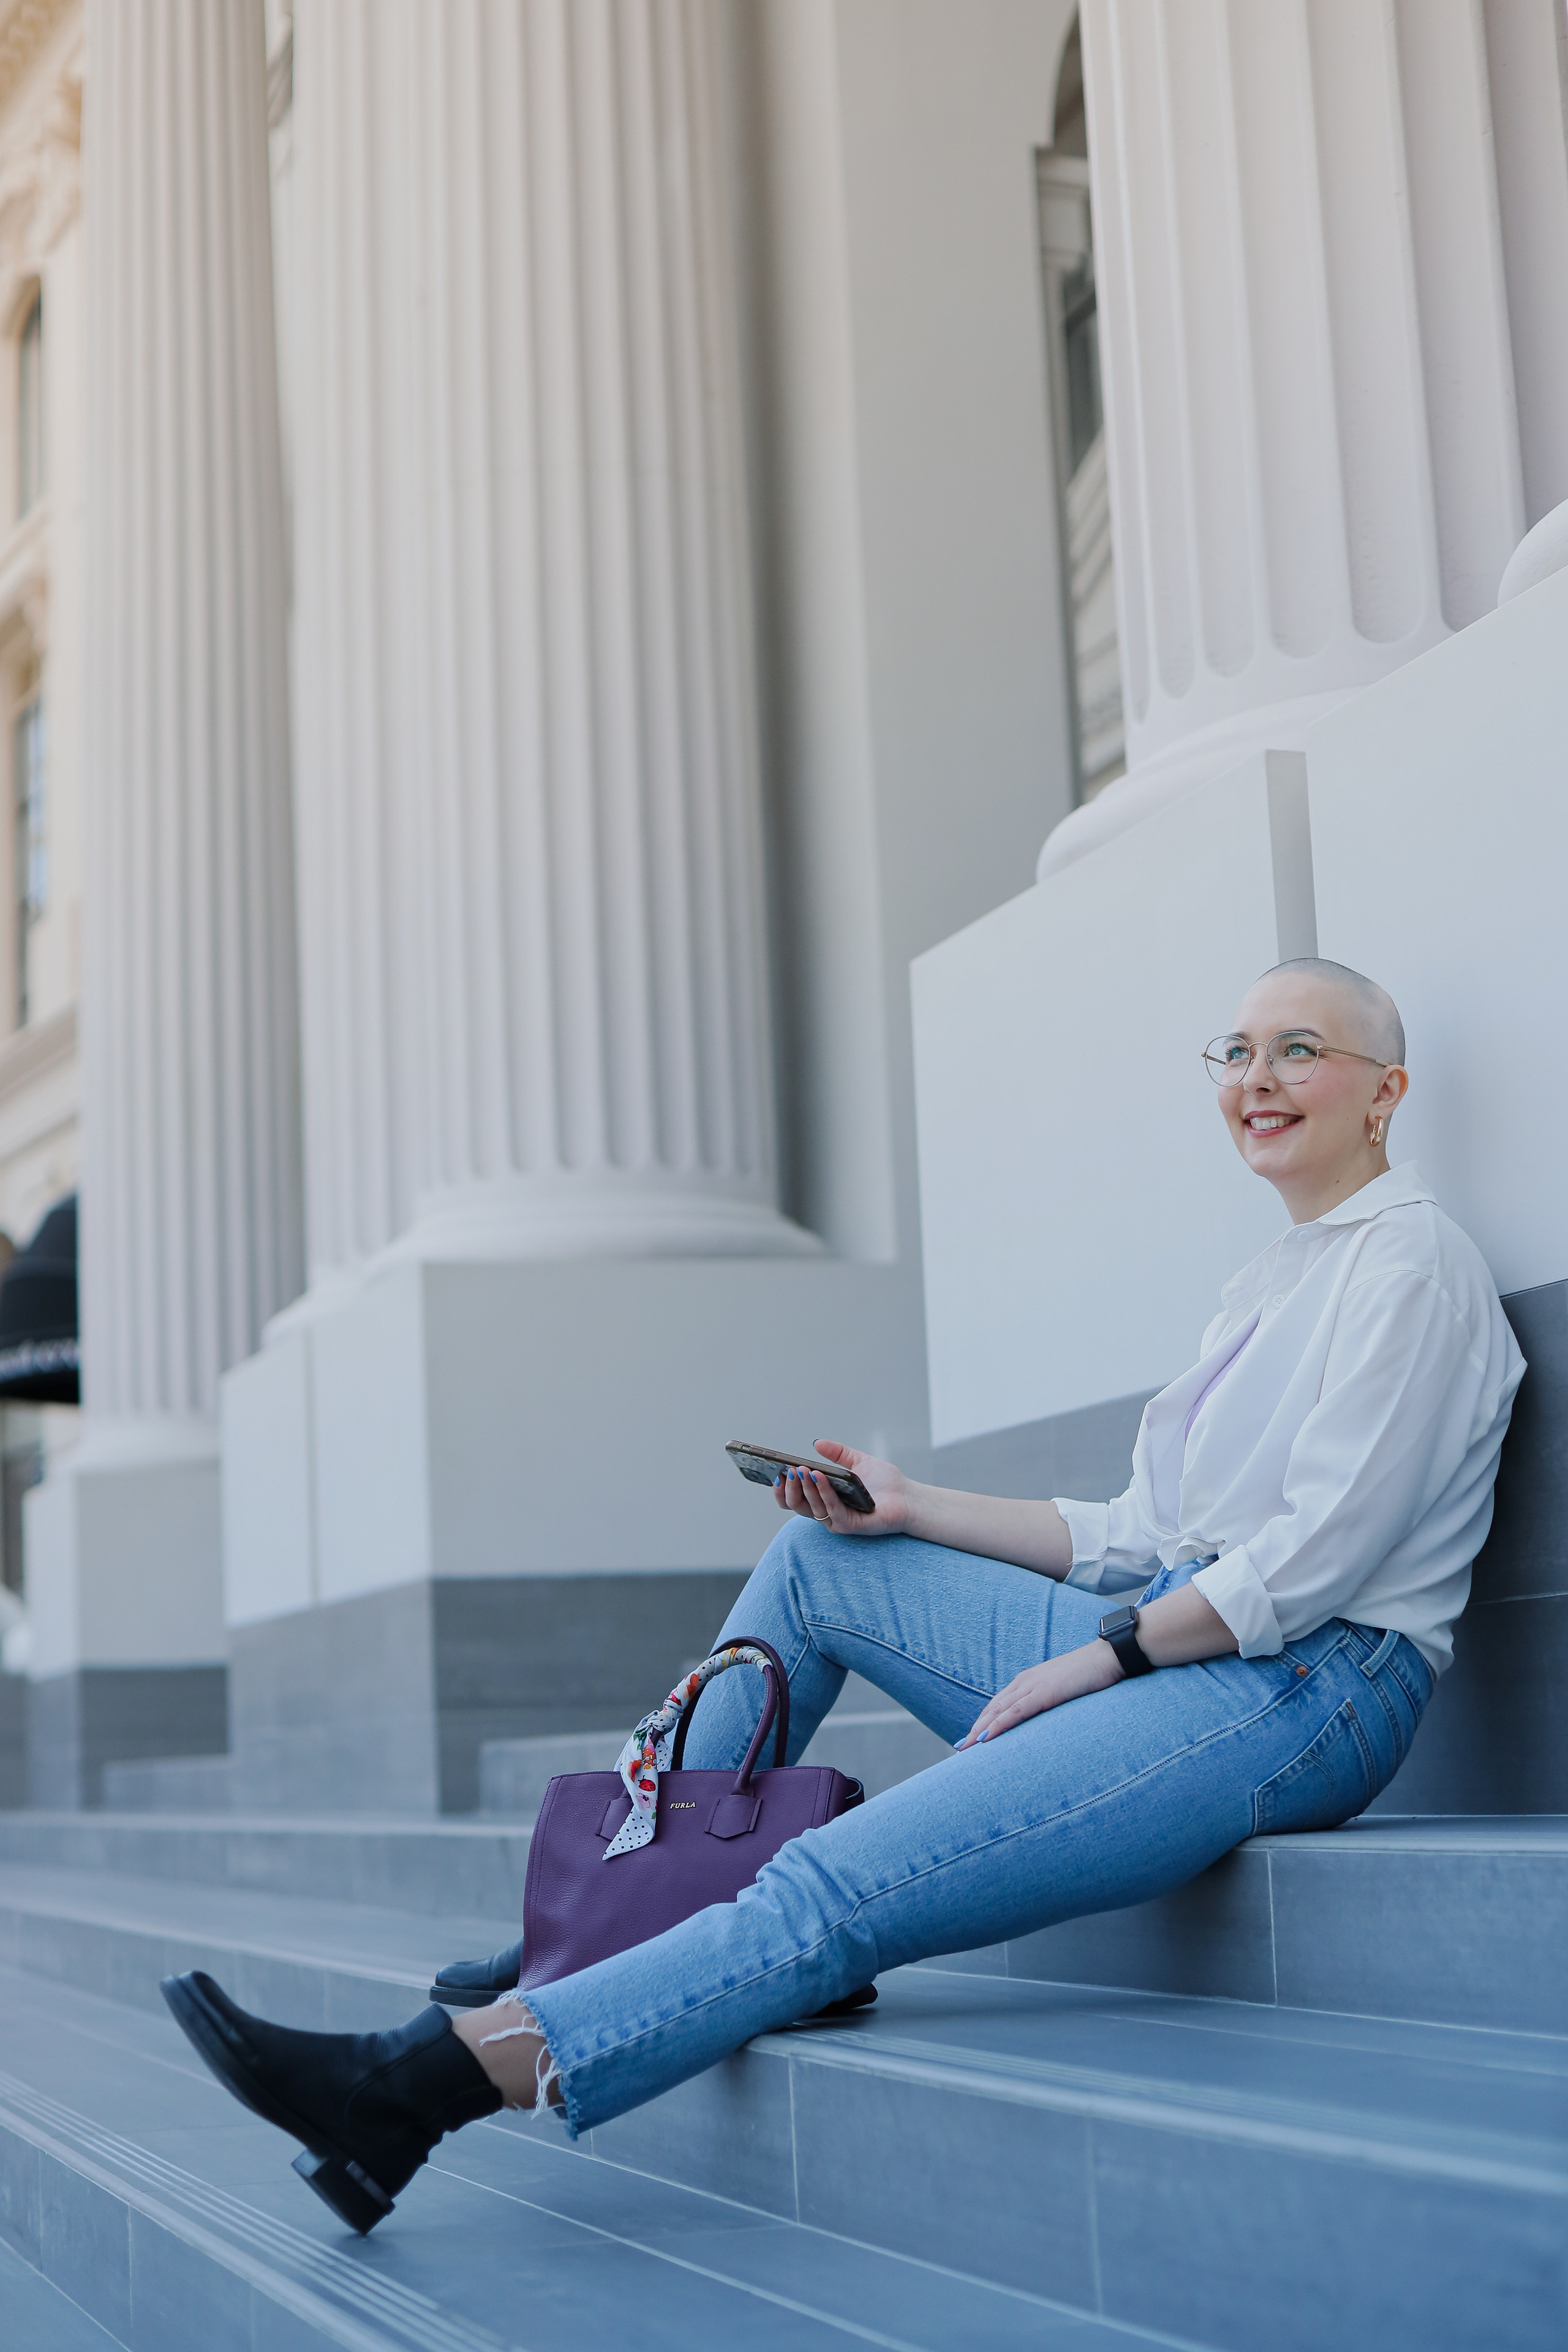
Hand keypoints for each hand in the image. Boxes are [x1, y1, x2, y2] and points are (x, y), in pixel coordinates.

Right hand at [774, 1440, 910, 1537]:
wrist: (907, 1497)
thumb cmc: (885, 1483)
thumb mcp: (857, 1461)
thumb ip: (837, 1453)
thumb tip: (816, 1442)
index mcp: (824, 1499)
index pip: (794, 1499)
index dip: (781, 1489)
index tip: (776, 1472)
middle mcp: (826, 1512)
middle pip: (796, 1504)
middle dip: (788, 1488)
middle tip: (788, 1470)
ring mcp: (836, 1520)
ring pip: (810, 1507)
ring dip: (804, 1487)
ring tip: (802, 1470)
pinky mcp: (848, 1525)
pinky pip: (830, 1509)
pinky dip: (823, 1492)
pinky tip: (820, 1476)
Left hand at [954, 1640, 1120, 1748]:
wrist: (1107, 1657)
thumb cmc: (1090, 1675)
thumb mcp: (1063, 1690)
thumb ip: (1049, 1701)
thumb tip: (1044, 1720)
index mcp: (1028, 1681)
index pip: (998, 1704)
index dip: (983, 1722)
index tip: (971, 1739)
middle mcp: (1024, 1682)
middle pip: (992, 1709)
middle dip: (975, 1729)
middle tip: (960, 1748)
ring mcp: (1033, 1686)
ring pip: (998, 1711)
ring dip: (980, 1730)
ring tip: (965, 1747)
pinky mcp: (1044, 1693)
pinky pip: (1015, 1712)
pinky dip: (998, 1725)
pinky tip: (986, 1738)